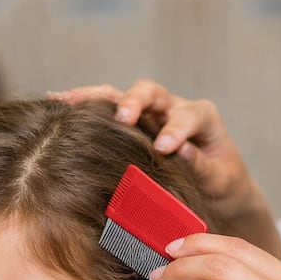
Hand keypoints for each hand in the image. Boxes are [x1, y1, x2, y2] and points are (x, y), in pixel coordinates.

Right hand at [52, 79, 260, 224]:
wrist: (218, 186)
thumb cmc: (223, 183)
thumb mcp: (221, 181)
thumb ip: (203, 167)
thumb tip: (181, 153)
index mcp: (203, 118)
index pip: (189, 116)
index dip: (176, 129)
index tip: (164, 147)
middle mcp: (173, 107)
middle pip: (152, 93)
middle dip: (136, 102)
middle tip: (124, 118)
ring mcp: (150, 113)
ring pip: (122, 95)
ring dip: (96, 97)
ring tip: (67, 99)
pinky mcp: (132, 123)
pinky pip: (106, 107)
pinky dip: (84, 102)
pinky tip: (58, 99)